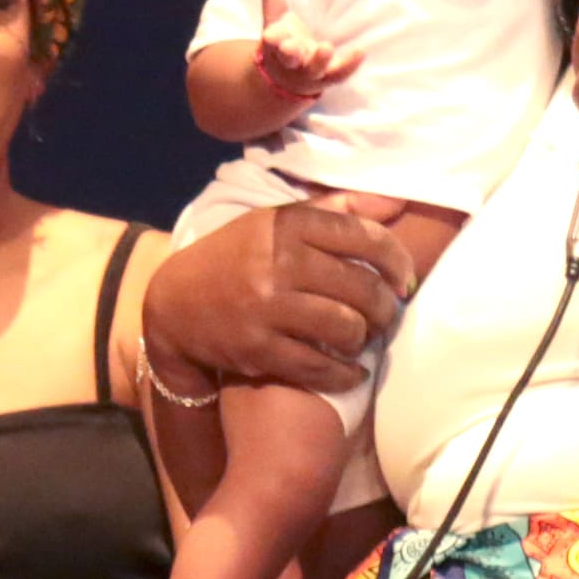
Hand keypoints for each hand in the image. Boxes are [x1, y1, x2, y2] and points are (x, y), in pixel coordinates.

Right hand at [140, 202, 419, 396]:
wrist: (175, 304)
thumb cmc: (237, 258)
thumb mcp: (276, 222)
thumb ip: (334, 210)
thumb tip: (395, 204)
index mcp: (288, 225)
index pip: (364, 237)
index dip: (397, 262)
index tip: (404, 280)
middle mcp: (280, 262)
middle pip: (362, 288)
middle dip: (385, 308)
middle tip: (386, 316)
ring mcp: (268, 307)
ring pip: (346, 328)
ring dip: (363, 339)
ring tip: (361, 339)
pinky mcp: (258, 348)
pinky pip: (320, 366)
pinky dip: (345, 374)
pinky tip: (352, 373)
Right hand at [247, 0, 360, 109]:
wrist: (287, 80)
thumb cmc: (283, 44)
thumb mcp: (276, 22)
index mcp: (277, 47)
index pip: (273, 41)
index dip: (273, 38)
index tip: (271, 34)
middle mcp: (292, 62)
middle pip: (290, 59)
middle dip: (290, 53)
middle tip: (292, 46)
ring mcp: (310, 71)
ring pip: (315, 68)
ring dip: (320, 60)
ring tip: (326, 48)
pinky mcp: (328, 76)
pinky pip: (340, 74)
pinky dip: (350, 64)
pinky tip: (361, 51)